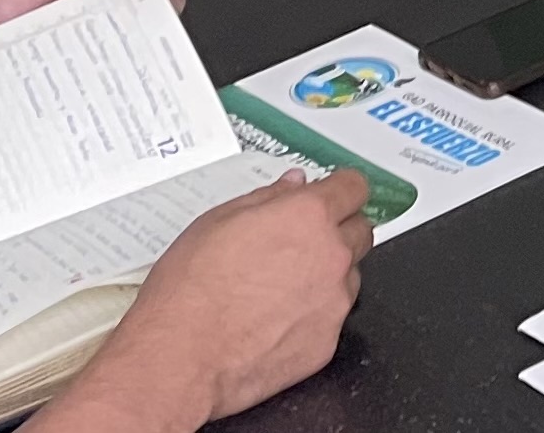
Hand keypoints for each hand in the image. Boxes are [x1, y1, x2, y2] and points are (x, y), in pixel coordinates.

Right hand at [74, 169, 372, 424]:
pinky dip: (313, 315)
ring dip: (327, 275)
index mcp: (307, 217)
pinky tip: (275, 320)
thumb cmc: (190, 290)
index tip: (335, 193)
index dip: (342, 189)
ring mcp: (334, 303)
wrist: (182, 356)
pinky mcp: (327, 342)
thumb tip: (292, 186)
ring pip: (349, 277)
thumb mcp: (217, 222)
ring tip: (279, 287)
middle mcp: (331, 256)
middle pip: (360, 231)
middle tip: (301, 241)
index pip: (354, 188)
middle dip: (338, 230)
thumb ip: (266, 198)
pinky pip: (332, 318)